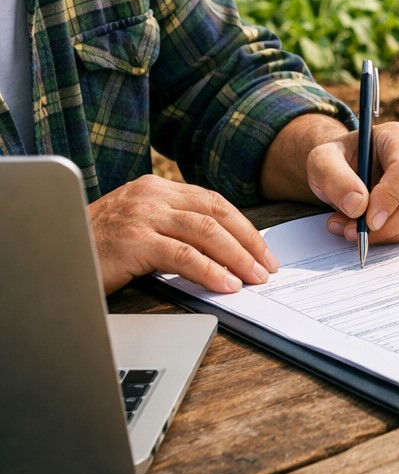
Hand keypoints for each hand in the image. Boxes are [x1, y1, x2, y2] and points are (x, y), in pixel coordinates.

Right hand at [90, 176, 278, 295]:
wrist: (55, 252)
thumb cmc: (99, 246)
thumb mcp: (141, 227)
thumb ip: (175, 229)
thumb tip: (224, 253)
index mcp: (157, 188)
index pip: (214, 202)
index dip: (244, 227)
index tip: (263, 250)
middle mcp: (152, 195)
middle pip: (216, 213)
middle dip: (248, 241)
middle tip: (267, 267)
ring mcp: (143, 215)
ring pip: (206, 231)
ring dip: (236, 257)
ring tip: (253, 278)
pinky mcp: (133, 240)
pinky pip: (184, 255)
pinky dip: (210, 271)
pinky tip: (225, 284)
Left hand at [305, 120, 398, 247]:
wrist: (349, 168)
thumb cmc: (340, 160)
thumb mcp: (322, 160)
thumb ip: (333, 177)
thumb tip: (357, 206)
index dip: (391, 197)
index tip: (369, 220)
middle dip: (389, 225)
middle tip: (355, 232)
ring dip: (390, 234)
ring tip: (355, 230)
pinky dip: (396, 238)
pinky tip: (372, 232)